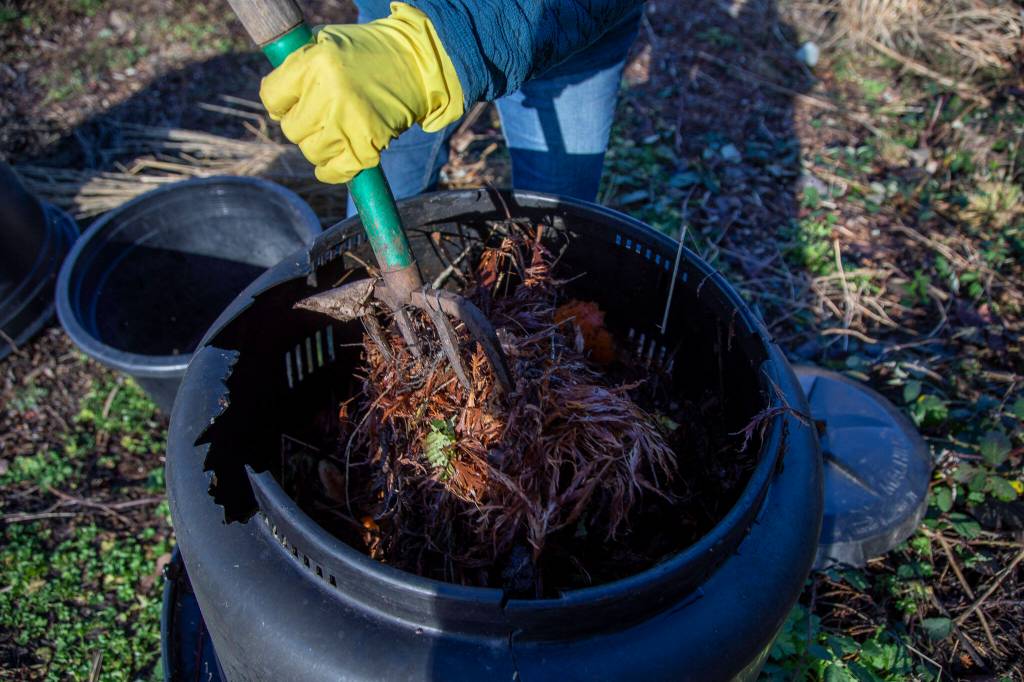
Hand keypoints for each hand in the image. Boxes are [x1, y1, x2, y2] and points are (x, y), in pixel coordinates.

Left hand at [260, 2, 463, 183]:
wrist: (417, 64)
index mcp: (314, 63)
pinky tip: (334, 162)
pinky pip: (335, 171)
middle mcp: (329, 95)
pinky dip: (332, 170)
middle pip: (292, 129)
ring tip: (336, 130)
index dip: (281, 102)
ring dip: (320, 146)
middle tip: (322, 114)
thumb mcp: (325, 43)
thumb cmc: (367, 53)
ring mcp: (348, 124)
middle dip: (303, 124)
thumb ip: (297, 70)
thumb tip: (277, 108)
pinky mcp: (367, 148)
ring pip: (312, 152)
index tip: (293, 102)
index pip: (272, 98)